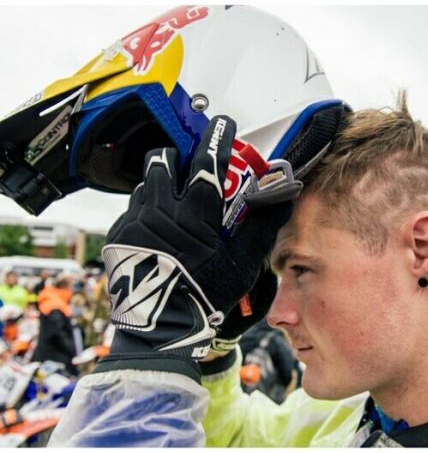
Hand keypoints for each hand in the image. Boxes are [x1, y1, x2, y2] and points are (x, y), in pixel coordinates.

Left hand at [96, 116, 295, 380]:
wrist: (160, 329)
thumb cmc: (205, 296)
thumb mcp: (242, 264)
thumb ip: (262, 226)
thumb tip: (283, 198)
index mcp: (195, 214)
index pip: (207, 162)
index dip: (217, 138)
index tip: (222, 123)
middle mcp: (161, 210)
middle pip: (162, 161)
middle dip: (176, 157)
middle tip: (187, 171)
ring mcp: (135, 222)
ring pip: (145, 182)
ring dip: (159, 183)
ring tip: (171, 203)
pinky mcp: (118, 236)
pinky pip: (130, 209)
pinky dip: (144, 209)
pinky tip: (154, 229)